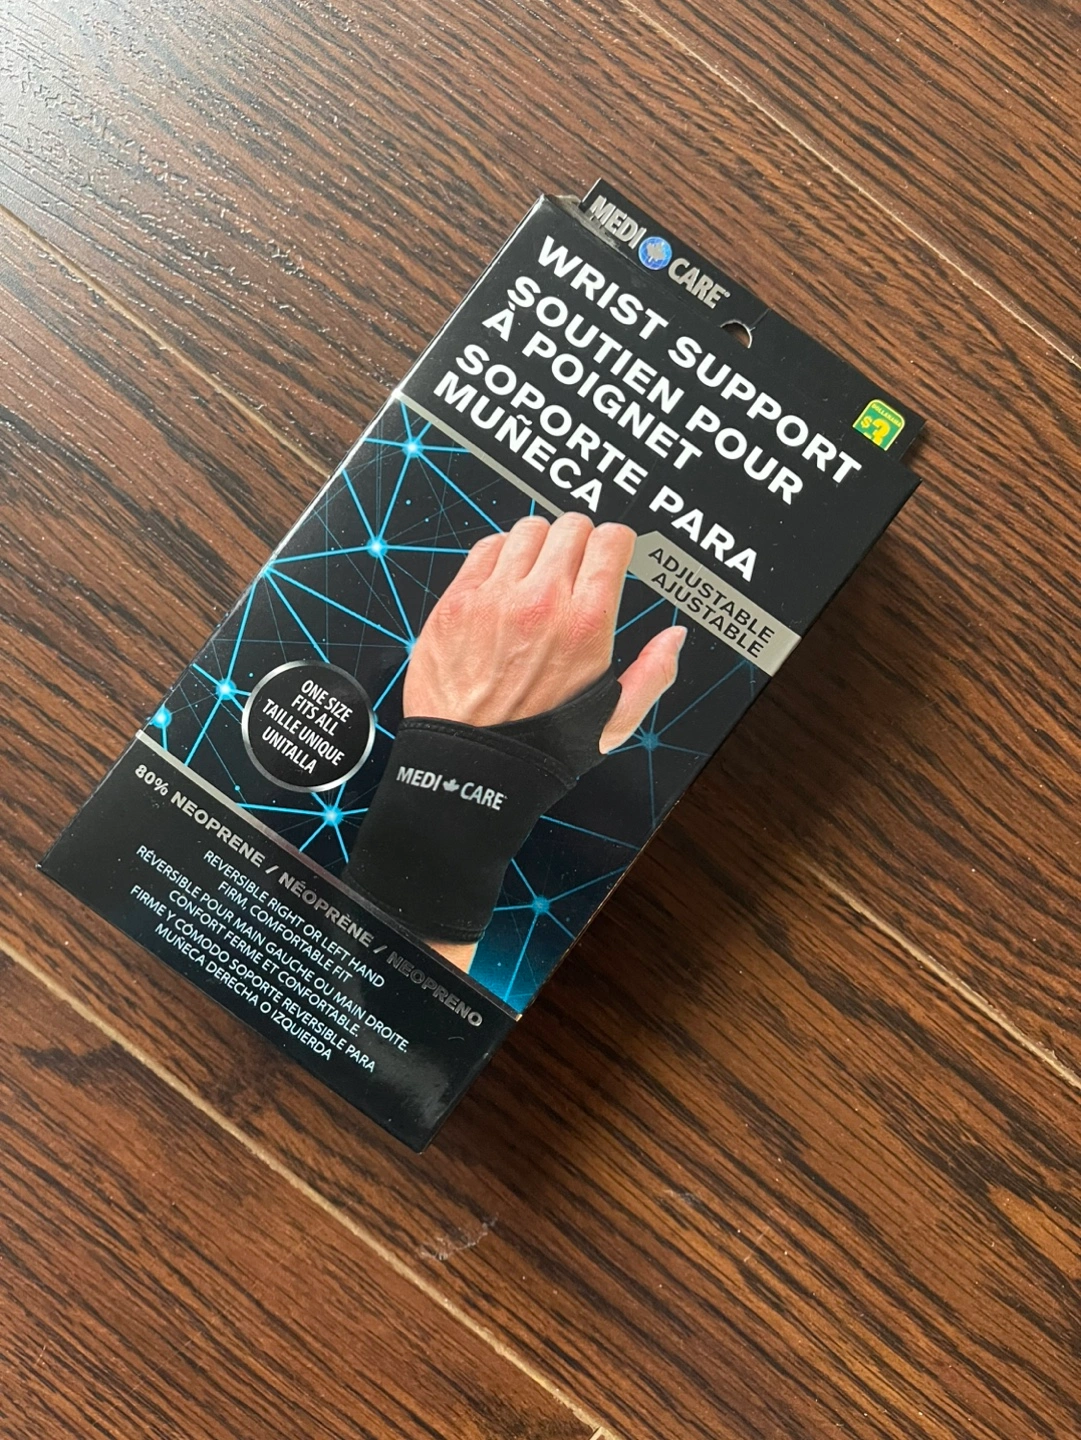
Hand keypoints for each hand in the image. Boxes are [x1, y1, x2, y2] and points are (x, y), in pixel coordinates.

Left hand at [403, 512, 685, 752]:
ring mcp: (494, 598)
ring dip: (539, 545)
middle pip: (572, 526)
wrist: (472, 765)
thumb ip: (653, 675)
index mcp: (585, 625)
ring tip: (538, 573)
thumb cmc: (538, 747)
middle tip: (575, 566)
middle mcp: (541, 602)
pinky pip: (484, 548)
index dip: (615, 544)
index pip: (611, 540)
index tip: (610, 555)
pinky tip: (505, 581)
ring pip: (528, 529)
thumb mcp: (613, 721)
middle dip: (580, 541)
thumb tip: (674, 638)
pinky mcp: (456, 602)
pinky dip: (500, 556)